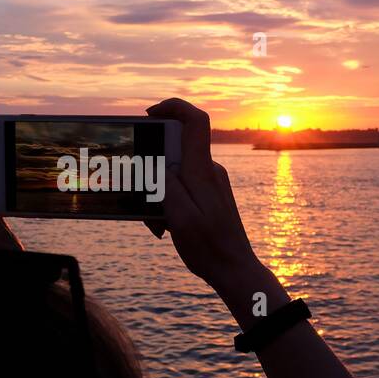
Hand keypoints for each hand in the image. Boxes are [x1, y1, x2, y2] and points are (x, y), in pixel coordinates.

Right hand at [143, 98, 259, 293]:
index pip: (195, 121)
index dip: (172, 107)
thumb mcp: (180, 218)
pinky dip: (168, 204)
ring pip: (174, 174)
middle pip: (174, 151)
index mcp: (202, 171)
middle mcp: (209, 170)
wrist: (234, 270)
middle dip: (152, 170)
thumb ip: (168, 186)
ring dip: (158, 195)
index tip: (149, 115)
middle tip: (144, 200)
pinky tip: (165, 227)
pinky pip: (182, 189)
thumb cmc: (209, 248)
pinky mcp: (209, 195)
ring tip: (157, 224)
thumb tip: (160, 164)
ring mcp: (210, 182)